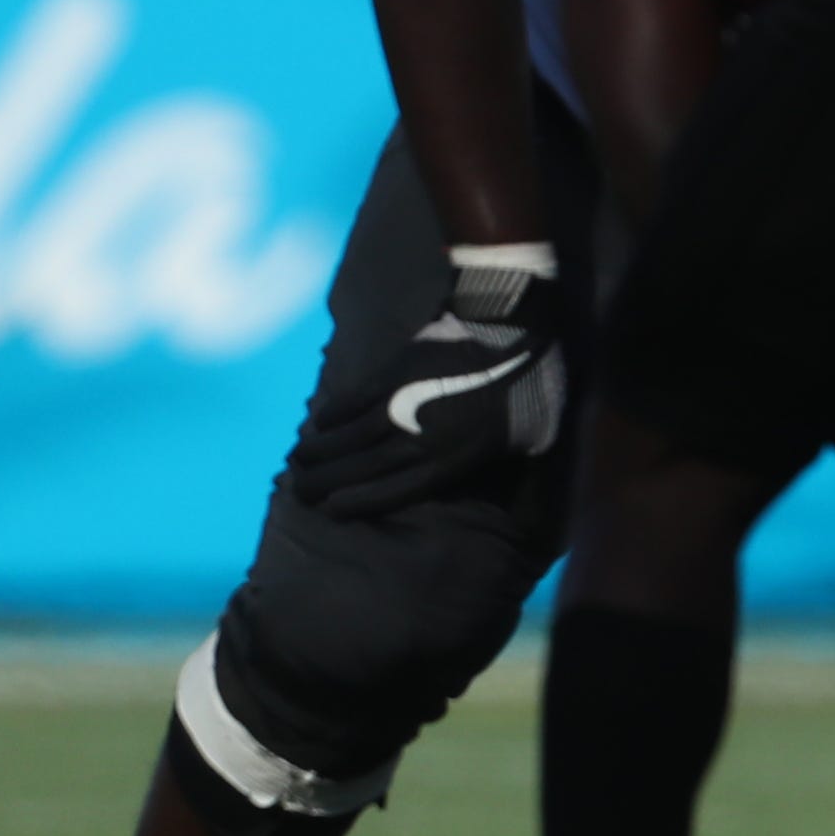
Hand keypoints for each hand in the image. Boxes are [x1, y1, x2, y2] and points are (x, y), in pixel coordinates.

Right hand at [286, 248, 565, 517]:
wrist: (521, 325)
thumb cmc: (536, 384)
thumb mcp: (532, 436)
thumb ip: (498, 460)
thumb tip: (494, 481)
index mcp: (454, 459)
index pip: (396, 491)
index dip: (360, 502)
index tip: (331, 510)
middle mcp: (421, 437)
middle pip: (362, 469)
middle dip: (326, 483)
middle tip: (299, 490)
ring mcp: (404, 403)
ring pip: (350, 436)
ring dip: (320, 450)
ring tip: (298, 460)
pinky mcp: (395, 370)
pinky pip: (354, 399)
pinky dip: (333, 413)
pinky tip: (318, 423)